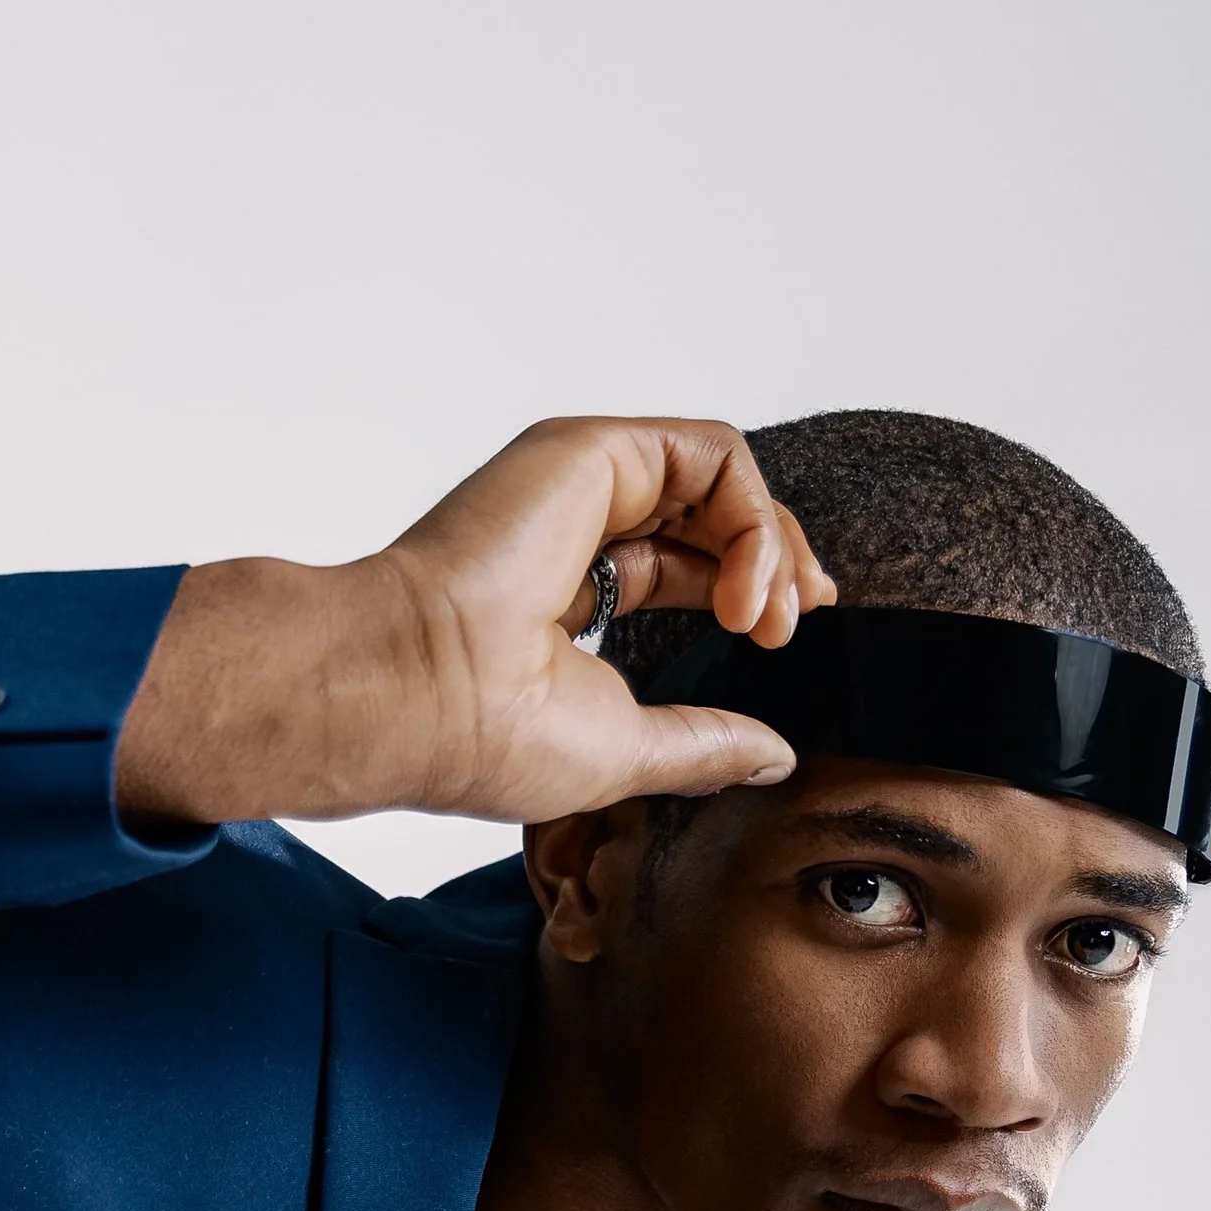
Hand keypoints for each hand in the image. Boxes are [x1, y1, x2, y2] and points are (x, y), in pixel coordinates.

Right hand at [114, 416, 836, 831]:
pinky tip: (740, 588)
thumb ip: (703, 747)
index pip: (682, 564)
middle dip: (775, 563)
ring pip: (720, 478)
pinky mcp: (591, 453)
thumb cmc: (489, 736)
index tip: (778, 637)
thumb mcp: (629, 753)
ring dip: (768, 544)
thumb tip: (775, 757)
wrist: (421, 696)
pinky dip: (750, 516)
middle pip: (711, 514)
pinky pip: (712, 453)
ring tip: (765, 618)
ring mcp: (583, 485)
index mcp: (569, 590)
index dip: (748, 588)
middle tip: (789, 626)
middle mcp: (575, 527)